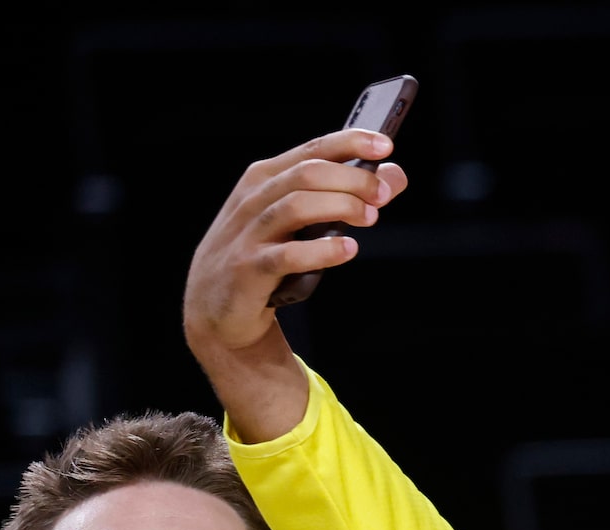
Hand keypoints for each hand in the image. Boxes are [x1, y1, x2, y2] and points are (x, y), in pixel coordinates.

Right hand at [182, 130, 407, 440]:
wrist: (216, 306)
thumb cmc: (263, 254)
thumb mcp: (300, 220)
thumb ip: (343, 195)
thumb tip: (393, 176)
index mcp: (266, 178)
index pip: (312, 150)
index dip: (350, 142)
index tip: (385, 146)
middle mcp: (254, 199)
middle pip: (308, 173)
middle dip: (352, 179)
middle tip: (382, 195)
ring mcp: (249, 233)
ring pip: (296, 205)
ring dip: (339, 207)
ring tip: (370, 218)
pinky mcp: (249, 270)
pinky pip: (287, 255)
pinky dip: (321, 251)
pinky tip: (347, 250)